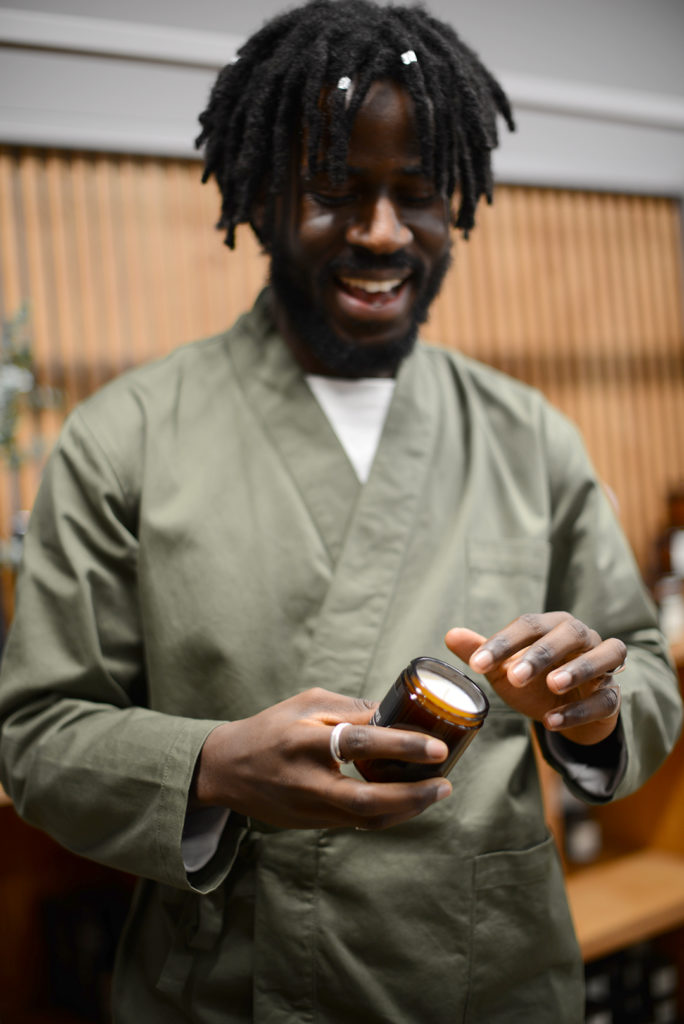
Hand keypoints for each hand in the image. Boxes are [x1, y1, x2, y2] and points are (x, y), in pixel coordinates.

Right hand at [191, 688, 451, 828]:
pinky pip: (358, 822)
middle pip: (367, 799)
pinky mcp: (313, 825)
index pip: (359, 744)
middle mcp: (308, 780)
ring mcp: (309, 809)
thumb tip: (394, 715)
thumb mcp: (307, 703)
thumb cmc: (272, 727)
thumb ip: (350, 709)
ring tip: (437, 791)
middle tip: (445, 782)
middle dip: (412, 795)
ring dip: (407, 808)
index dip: (401, 746)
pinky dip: (388, 813)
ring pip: (367, 818)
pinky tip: (410, 801)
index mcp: (305, 740)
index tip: (436, 747)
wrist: (229, 769)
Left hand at [445, 612, 624, 744]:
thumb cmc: (534, 680)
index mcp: (553, 625)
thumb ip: (481, 652)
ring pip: (602, 656)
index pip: (528, 625)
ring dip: (577, 669)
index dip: (503, 643)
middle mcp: (582, 637)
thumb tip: (450, 635)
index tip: (477, 664)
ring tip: (552, 684)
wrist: (566, 711)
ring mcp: (603, 664)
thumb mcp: (505, 668)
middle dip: (540, 654)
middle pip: (567, 634)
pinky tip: (553, 721)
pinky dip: (580, 709)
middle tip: (513, 676)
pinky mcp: (612, 696)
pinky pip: (604, 699)